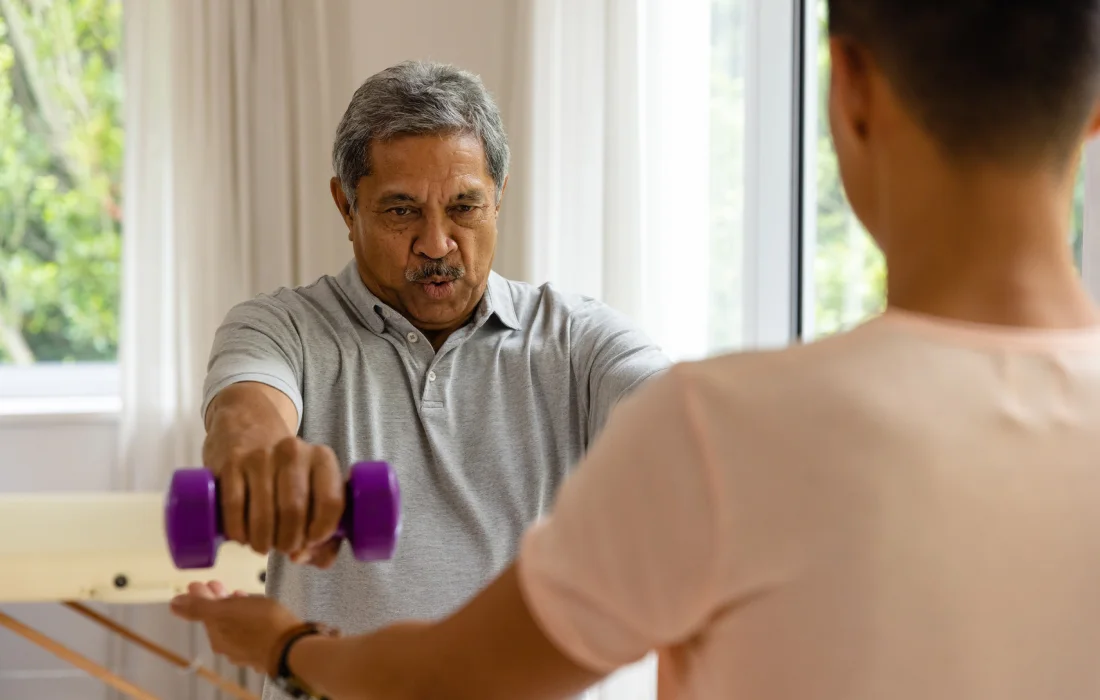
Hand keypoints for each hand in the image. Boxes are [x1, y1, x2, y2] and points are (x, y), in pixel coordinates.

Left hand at [171, 581, 302, 673]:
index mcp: (217, 636)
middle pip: (219, 620)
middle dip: (217, 600)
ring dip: (234, 608)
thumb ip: (198, 606)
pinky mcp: (266, 647)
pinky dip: (250, 617)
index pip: (202, 613)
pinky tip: (258, 609)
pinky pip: (253, 629)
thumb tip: (174, 603)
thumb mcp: (224, 610)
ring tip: (240, 594)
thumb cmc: (260, 625)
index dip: (202, 596)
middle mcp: (229, 646)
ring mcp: (248, 649)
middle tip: (219, 585)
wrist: (291, 646)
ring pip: (236, 624)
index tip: (203, 583)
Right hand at [216, 437, 343, 567]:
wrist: (246, 427)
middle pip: (295, 512)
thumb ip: (322, 532)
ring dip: (263, 542)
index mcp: (322, 458)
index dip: (322, 533)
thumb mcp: (312, 487)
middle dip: (289, 542)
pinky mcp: (231, 464)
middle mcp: (293, 452)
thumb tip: (302, 557)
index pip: (331, 502)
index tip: (310, 543)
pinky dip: (239, 532)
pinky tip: (242, 537)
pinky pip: (235, 508)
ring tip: (263, 545)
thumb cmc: (286, 472)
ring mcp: (259, 456)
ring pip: (264, 515)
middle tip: (283, 548)